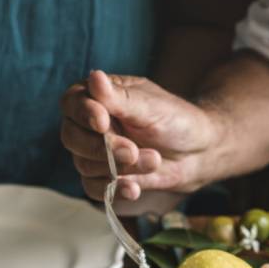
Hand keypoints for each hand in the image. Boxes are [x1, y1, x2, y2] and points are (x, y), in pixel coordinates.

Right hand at [59, 69, 222, 202]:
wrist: (197, 152)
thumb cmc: (175, 119)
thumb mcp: (150, 106)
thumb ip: (120, 98)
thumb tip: (95, 77)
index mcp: (96, 97)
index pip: (72, 103)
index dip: (83, 113)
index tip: (103, 122)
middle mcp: (88, 125)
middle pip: (72, 138)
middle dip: (103, 148)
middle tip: (133, 151)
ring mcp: (94, 152)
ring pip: (85, 165)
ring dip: (120, 168)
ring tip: (154, 160)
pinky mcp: (104, 177)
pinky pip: (94, 189)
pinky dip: (115, 190)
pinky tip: (134, 188)